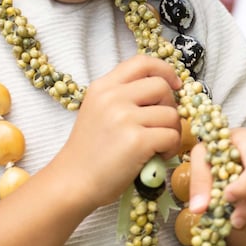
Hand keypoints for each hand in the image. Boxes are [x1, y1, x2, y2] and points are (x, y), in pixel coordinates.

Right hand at [56, 55, 182, 208]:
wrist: (72, 183)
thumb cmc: (90, 151)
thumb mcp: (98, 111)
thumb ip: (123, 95)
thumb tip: (166, 88)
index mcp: (103, 87)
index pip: (142, 62)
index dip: (165, 70)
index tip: (174, 85)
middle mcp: (112, 97)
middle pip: (162, 86)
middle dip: (170, 106)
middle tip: (162, 126)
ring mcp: (124, 118)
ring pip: (171, 114)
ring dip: (172, 131)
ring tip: (158, 145)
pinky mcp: (136, 140)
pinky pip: (172, 135)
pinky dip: (171, 147)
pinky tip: (158, 156)